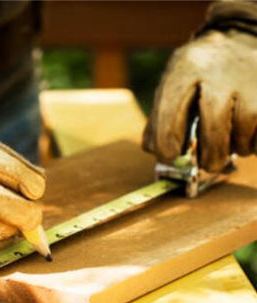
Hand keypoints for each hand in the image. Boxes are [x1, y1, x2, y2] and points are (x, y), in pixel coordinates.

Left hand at [142, 29, 256, 171]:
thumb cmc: (201, 71)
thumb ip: (161, 118)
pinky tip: (249, 131)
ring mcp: (251, 81)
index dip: (167, 143)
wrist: (242, 37)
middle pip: (213, 128)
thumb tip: (158, 153)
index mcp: (186, 69)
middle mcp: (220, 73)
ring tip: (233, 139)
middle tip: (208, 163)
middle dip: (210, 155)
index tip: (170, 156)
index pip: (170, 113)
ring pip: (242, 133)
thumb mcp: (175, 81)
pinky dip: (255, 142)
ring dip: (237, 147)